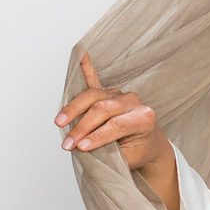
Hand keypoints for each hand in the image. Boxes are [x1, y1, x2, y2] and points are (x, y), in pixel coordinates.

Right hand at [55, 52, 179, 209]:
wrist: (150, 144)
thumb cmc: (139, 151)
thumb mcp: (129, 157)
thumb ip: (110, 150)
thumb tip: (84, 146)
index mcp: (144, 117)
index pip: (116, 125)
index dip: (97, 136)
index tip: (81, 147)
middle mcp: (133, 101)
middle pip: (102, 109)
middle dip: (82, 127)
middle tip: (68, 143)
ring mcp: (119, 94)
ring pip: (92, 96)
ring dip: (73, 109)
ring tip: (60, 123)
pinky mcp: (107, 92)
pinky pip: (94, 78)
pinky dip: (86, 66)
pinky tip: (81, 51)